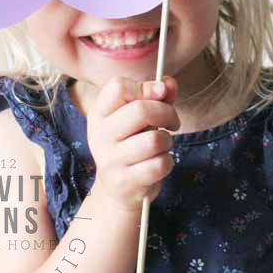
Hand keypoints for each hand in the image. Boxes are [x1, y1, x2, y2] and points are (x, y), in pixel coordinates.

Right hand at [88, 76, 179, 210]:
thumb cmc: (132, 145)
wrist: (117, 190)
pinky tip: (159, 163)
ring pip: (155, 139)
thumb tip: (169, 82)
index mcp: (99, 114)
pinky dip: (167, 162)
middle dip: (167, 113)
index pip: (118, 86)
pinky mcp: (125, 181)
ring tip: (161, 145)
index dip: (145, 87)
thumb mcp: (139, 119)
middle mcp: (100, 135)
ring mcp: (110, 160)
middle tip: (173, 122)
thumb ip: (156, 97)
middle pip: (141, 110)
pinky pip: (160, 164)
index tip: (160, 95)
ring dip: (167, 141)